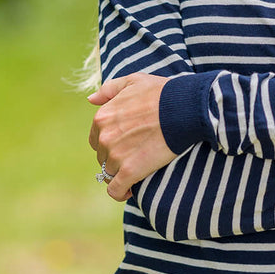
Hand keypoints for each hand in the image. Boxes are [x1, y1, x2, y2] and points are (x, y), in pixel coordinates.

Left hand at [88, 73, 175, 201]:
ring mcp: (116, 156)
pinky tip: (130, 191)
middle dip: (116, 158)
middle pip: (102, 157)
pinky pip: (116, 190)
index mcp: (102, 117)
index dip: (110, 143)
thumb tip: (90, 99)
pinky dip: (121, 193)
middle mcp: (104, 137)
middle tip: (136, 156)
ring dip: (121, 174)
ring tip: (138, 171)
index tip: (126, 144)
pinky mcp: (130, 171)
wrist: (184, 108)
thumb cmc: (162, 92)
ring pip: (109, 174)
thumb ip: (109, 89)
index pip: (96, 139)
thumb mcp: (133, 81)